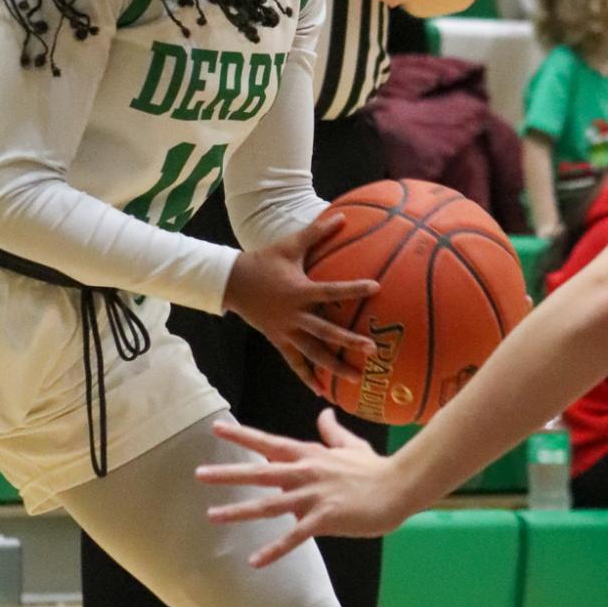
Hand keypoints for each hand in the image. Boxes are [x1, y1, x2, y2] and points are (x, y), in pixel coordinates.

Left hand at [197, 412, 409, 566]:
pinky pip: (294, 537)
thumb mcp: (351, 445)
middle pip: (260, 473)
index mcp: (309, 455)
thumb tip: (323, 412)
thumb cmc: (375, 468)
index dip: (242, 435)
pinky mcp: (325, 519)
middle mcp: (306, 473)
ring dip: (239, 511)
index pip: (269, 443)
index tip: (217, 428)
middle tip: (200, 474)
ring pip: (269, 505)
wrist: (400, 487)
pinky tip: (255, 561)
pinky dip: (274, 550)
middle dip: (228, 474)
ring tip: (213, 516)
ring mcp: (314, 496)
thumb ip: (332, 431)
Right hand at [223, 213, 379, 392]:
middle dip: (349, 341)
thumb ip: (316, 232)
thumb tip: (342, 216)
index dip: (354, 289)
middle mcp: (295, 315)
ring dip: (334, 367)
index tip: (376, 288)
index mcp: (300, 291)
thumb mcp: (290, 246)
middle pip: (326, 332)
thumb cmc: (264, 261)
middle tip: (373, 349)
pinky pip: (295, 362)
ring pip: (313, 353)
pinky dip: (307, 376)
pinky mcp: (278, 340)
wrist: (232, 282)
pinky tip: (321, 390)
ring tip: (355, 378)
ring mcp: (286, 331)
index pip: (332, 291)